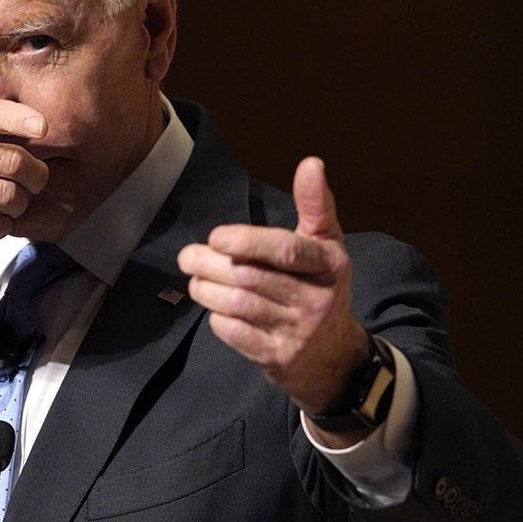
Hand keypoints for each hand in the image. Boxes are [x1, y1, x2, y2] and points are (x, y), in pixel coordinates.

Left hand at [177, 158, 367, 419]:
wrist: (334, 357)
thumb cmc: (318, 287)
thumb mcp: (325, 246)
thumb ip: (315, 206)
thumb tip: (311, 162)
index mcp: (331, 264)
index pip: (286, 249)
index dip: (248, 241)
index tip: (217, 236)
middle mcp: (319, 299)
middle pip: (250, 276)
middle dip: (210, 264)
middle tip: (188, 256)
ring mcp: (299, 332)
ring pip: (238, 304)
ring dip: (206, 289)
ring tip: (196, 279)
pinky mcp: (279, 358)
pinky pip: (234, 333)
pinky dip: (217, 318)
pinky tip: (215, 309)